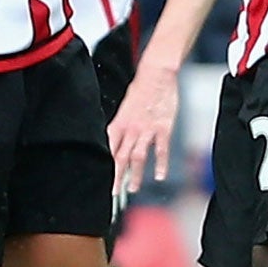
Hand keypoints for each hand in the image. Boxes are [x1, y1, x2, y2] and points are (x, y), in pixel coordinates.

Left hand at [108, 60, 178, 196]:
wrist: (156, 75)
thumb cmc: (142, 90)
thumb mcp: (126, 108)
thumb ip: (123, 126)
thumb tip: (117, 141)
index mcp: (119, 123)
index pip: (110, 148)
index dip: (107, 165)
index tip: (105, 178)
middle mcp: (130, 129)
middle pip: (120, 157)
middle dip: (116, 176)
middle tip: (114, 191)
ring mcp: (146, 130)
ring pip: (138, 157)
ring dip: (135, 175)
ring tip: (133, 188)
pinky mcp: (162, 128)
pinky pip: (160, 150)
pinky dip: (160, 164)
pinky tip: (160, 176)